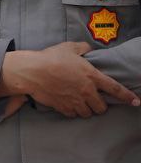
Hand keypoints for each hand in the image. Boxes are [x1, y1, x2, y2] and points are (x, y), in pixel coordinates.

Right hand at [0, 42, 139, 117]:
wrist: (31, 72)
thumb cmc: (49, 58)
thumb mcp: (68, 47)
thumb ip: (83, 49)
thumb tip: (88, 50)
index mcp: (91, 76)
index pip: (115, 89)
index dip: (127, 96)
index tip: (136, 102)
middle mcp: (86, 91)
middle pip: (101, 107)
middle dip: (100, 105)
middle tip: (94, 101)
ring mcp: (74, 101)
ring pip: (88, 113)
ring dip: (86, 110)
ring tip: (81, 104)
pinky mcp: (62, 107)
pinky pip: (73, 114)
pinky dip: (72, 112)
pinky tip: (68, 105)